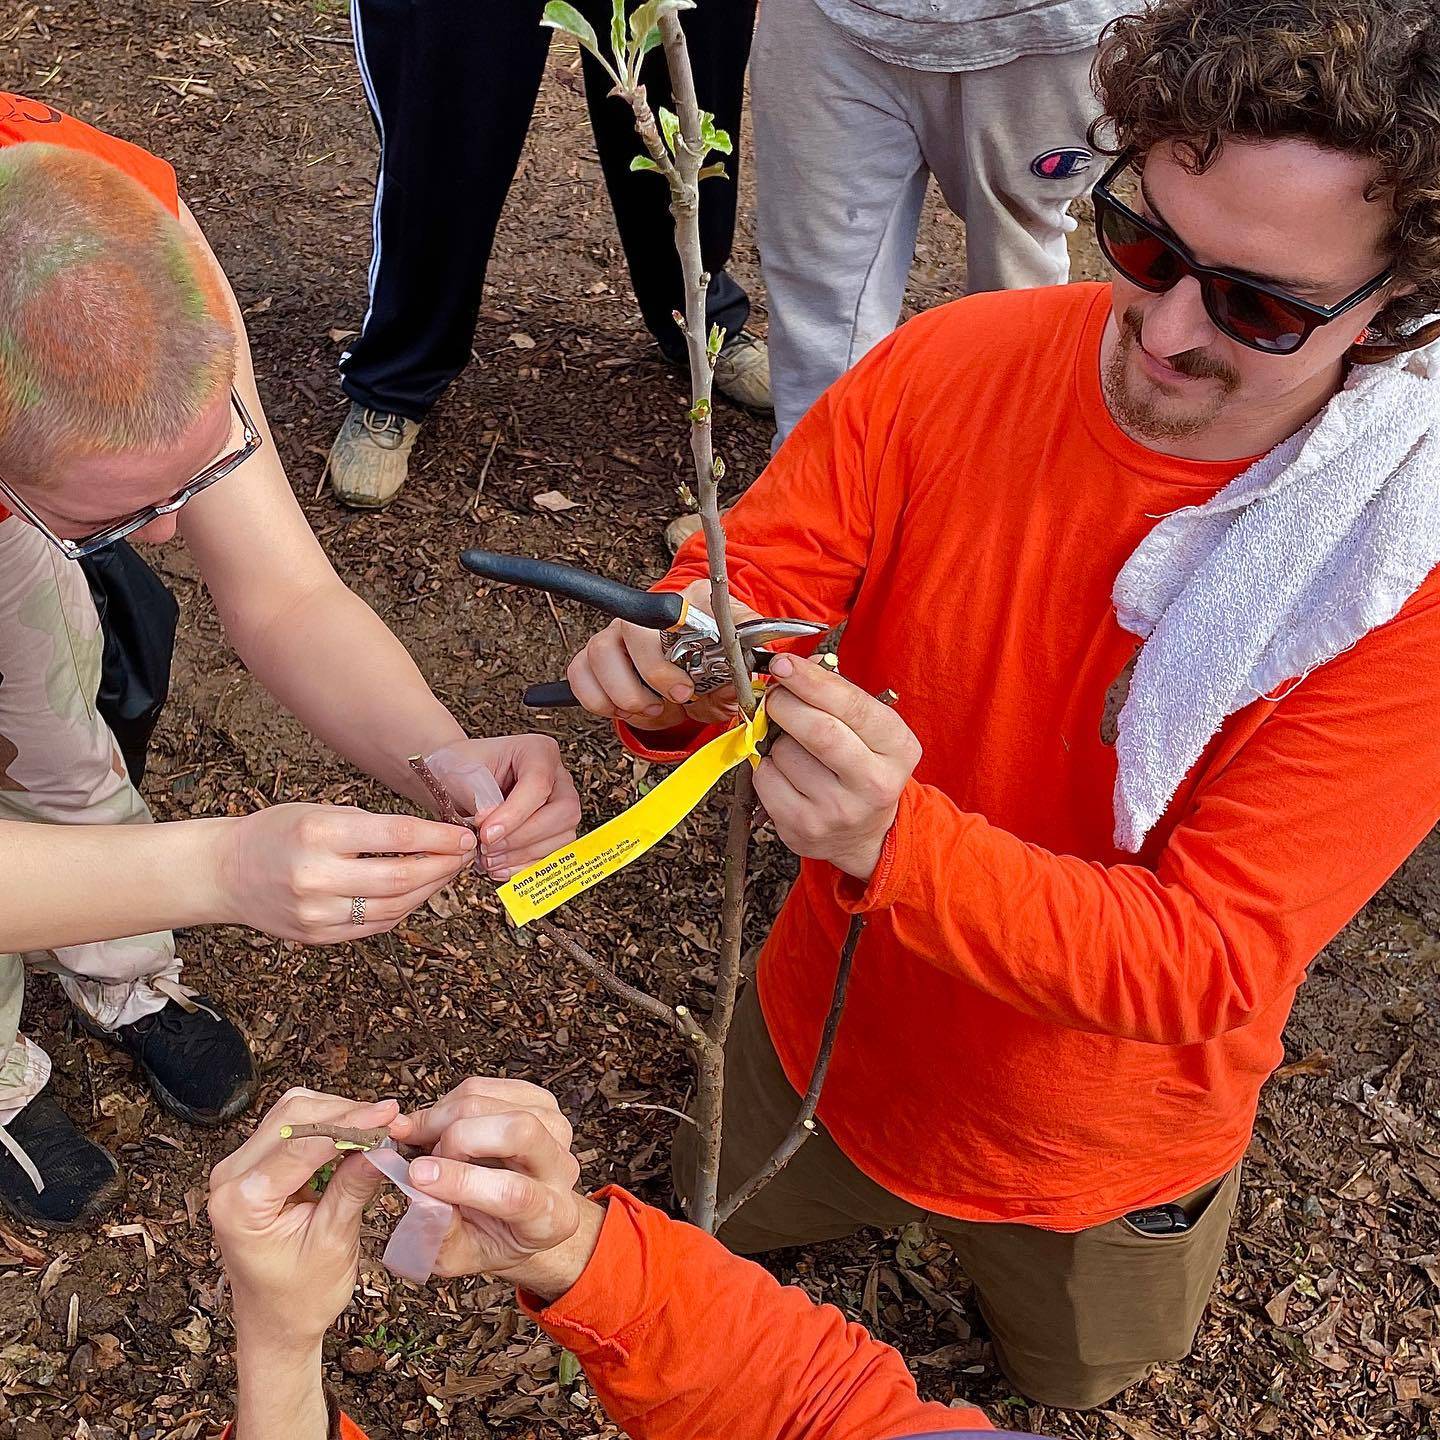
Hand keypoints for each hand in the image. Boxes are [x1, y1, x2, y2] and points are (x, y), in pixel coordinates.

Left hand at [209, 1088, 396, 1344]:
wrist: (276, 1323)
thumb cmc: (300, 1296)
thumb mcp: (333, 1243)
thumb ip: (353, 1189)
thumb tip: (381, 1145)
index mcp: (241, 1203)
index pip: (301, 1144)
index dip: (350, 1125)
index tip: (388, 1116)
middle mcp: (230, 1178)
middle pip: (293, 1117)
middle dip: (345, 1113)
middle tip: (388, 1119)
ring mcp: (238, 1168)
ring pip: (293, 1113)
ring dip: (336, 1114)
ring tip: (375, 1127)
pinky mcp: (254, 1165)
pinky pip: (291, 1126)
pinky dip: (325, 1124)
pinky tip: (353, 1135)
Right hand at [214, 803, 476, 941]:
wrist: (225, 872)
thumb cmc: (278, 833)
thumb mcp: (320, 810)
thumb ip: (370, 826)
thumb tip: (432, 836)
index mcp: (320, 833)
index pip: (396, 836)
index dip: (439, 838)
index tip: (464, 835)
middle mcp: (318, 875)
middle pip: (402, 878)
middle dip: (443, 866)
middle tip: (465, 855)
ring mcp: (317, 912)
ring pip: (395, 908)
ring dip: (430, 890)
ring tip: (447, 873)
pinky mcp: (317, 936)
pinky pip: (376, 926)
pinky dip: (405, 910)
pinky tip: (419, 892)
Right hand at [391, 1077, 604, 1301]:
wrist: (513, 1215)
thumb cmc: (488, 1236)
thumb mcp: (458, 1256)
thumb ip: (438, 1234)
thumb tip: (418, 1194)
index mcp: (552, 1218)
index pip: (514, 1193)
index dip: (462, 1182)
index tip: (418, 1175)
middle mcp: (562, 1168)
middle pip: (518, 1130)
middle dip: (457, 1138)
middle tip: (422, 1159)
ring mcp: (554, 1128)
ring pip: (493, 1102)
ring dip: (444, 1118)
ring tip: (425, 1144)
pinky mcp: (538, 1100)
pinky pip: (484, 1087)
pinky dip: (448, 1102)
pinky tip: (438, 1127)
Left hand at [424, 734, 580, 881]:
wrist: (456, 777)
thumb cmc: (460, 767)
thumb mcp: (460, 773)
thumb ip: (479, 797)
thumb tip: (495, 830)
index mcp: (539, 751)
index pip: (540, 784)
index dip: (515, 814)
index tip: (486, 833)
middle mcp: (558, 778)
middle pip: (564, 812)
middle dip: (524, 837)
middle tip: (487, 848)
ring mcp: (561, 806)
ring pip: (562, 837)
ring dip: (523, 855)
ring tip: (487, 859)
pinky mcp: (555, 832)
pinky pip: (554, 855)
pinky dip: (525, 867)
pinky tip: (499, 867)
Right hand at [566, 579, 756, 730]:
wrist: (705, 679)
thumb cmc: (720, 665)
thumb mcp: (743, 666)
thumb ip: (746, 668)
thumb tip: (746, 677)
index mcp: (689, 601)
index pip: (670, 609)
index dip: (672, 654)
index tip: (686, 689)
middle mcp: (647, 612)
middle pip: (630, 628)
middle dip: (651, 675)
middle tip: (676, 700)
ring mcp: (618, 632)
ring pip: (599, 652)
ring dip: (625, 693)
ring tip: (653, 709)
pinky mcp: (598, 657)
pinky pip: (579, 672)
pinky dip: (598, 700)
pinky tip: (626, 710)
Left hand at [756, 655, 920, 880]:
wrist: (864, 835)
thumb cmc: (863, 770)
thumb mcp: (870, 731)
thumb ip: (839, 694)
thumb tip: (797, 666)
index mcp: (897, 749)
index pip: (851, 705)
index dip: (811, 680)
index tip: (784, 664)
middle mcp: (873, 783)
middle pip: (817, 730)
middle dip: (785, 703)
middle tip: (776, 697)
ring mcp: (837, 810)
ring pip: (785, 753)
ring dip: (776, 739)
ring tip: (794, 747)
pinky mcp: (803, 827)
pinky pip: (766, 778)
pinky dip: (765, 765)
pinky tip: (785, 771)